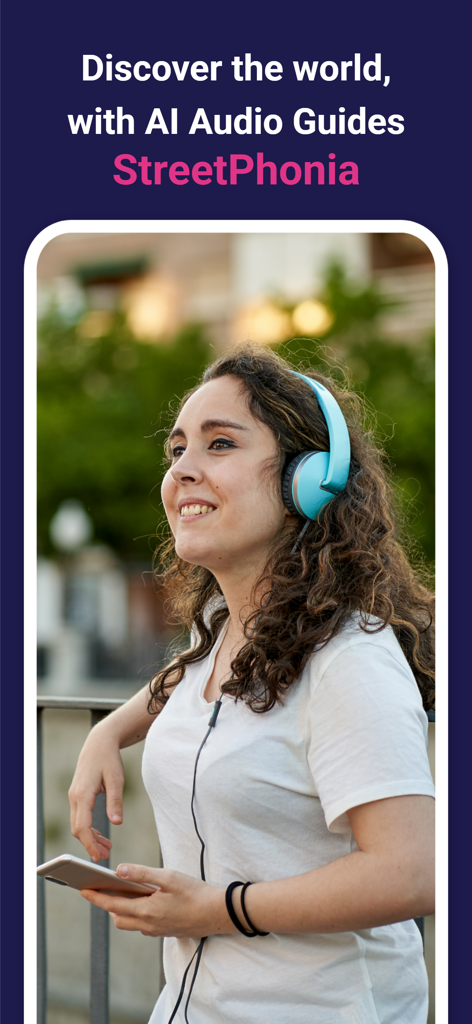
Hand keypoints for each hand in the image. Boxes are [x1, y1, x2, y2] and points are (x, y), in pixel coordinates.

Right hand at [69, 724, 124, 861]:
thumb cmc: (109, 759)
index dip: (89, 844)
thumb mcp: (116, 779)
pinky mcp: (78, 795)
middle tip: (106, 855)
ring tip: (106, 847)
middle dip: (90, 844)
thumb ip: (115, 802)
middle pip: (77, 828)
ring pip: (78, 824)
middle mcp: (75, 796)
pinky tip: (101, 833)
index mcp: (83, 794)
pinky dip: (89, 828)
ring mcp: (74, 796)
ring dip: (90, 837)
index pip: (82, 826)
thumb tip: (116, 823)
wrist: (99, 742)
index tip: (99, 856)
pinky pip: (80, 816)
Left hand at [80, 864, 231, 938]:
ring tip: (120, 893)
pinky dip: (136, 914)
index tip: (83, 890)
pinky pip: (143, 925)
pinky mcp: (165, 931)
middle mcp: (148, 925)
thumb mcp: (168, 877)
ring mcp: (157, 930)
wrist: (217, 913)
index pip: (113, 905)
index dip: (96, 898)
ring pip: (130, 923)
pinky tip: (143, 901)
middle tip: (101, 889)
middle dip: (107, 905)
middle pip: (118, 918)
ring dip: (121, 910)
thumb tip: (119, 870)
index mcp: (146, 911)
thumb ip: (142, 873)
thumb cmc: (194, 893)